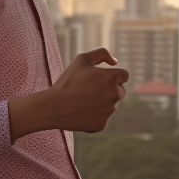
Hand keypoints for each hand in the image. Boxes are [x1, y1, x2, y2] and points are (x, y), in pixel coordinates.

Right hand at [9, 48, 128, 138]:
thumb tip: (115, 62)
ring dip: (101, 102)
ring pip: (110, 105)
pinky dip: (93, 115)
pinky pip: (101, 118)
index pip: (124, 75)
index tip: (101, 78)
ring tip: (81, 100)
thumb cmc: (67, 81)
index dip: (113, 75)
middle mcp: (115, 95)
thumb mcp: (82, 59)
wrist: (53, 106)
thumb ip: (102, 54)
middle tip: (89, 90)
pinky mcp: (102, 125)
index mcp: (112, 78)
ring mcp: (109, 111)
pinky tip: (80, 111)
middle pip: (120, 91)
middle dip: (109, 89)